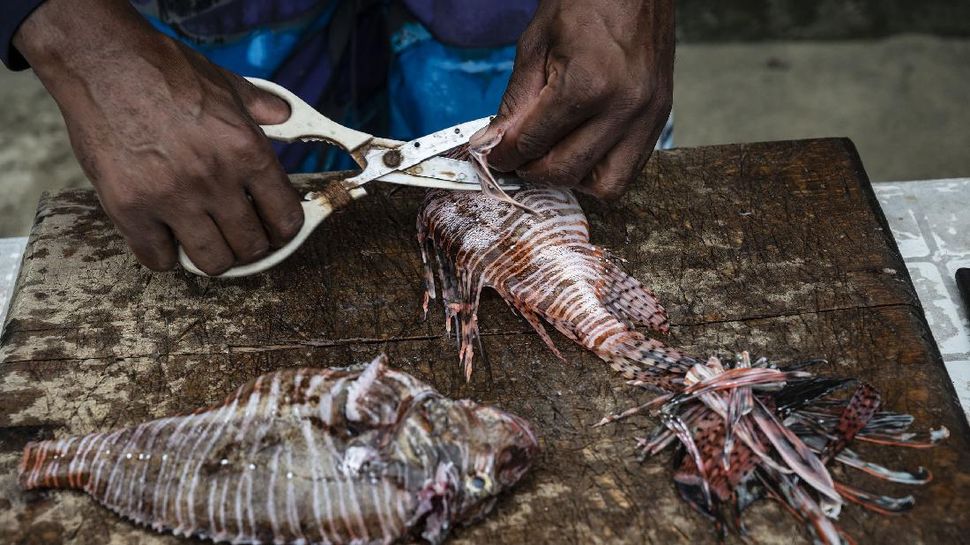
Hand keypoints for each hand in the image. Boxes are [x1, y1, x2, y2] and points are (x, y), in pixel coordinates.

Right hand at [14, 0, 303, 274]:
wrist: (101, 61)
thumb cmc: (165, 70)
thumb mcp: (226, 84)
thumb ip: (260, 108)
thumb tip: (286, 117)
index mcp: (246, 151)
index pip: (285, 219)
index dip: (283, 230)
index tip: (274, 230)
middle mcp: (214, 179)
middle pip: (251, 247)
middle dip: (250, 246)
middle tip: (238, 235)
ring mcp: (171, 197)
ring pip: (212, 261)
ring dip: (213, 256)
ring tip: (206, 238)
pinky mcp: (129, 208)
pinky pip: (158, 258)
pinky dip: (165, 254)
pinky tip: (164, 235)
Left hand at [472, 0, 673, 199]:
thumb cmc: (585, 3)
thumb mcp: (535, 45)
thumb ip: (516, 102)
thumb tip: (496, 143)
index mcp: (588, 84)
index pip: (534, 143)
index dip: (506, 156)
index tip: (495, 157)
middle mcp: (623, 107)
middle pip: (567, 170)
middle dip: (533, 171)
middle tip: (518, 159)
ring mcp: (647, 117)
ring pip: (606, 185)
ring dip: (573, 179)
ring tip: (554, 156)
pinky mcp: (660, 119)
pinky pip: (631, 169)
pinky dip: (602, 170)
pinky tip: (582, 150)